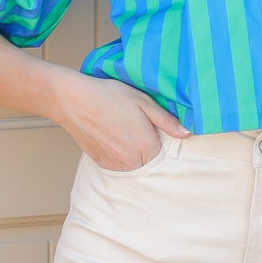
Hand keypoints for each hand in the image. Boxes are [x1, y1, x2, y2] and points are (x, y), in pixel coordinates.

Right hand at [54, 71, 189, 169]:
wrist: (74, 100)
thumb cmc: (109, 96)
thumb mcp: (143, 102)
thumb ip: (167, 121)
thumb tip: (187, 133)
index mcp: (147, 147)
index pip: (164, 151)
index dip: (157, 136)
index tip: (147, 124)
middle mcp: (132, 162)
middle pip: (149, 160)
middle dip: (145, 145)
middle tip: (131, 124)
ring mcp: (115, 166)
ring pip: (134, 164)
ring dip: (132, 152)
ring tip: (120, 129)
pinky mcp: (102, 165)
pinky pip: (119, 164)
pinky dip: (118, 154)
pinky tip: (111, 135)